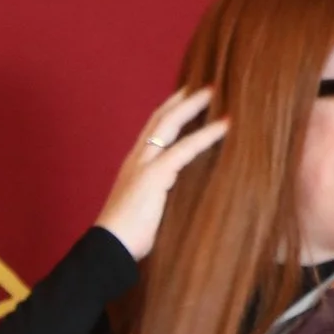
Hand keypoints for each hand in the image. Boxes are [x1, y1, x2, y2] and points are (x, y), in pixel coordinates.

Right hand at [95, 86, 228, 260]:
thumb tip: (181, 199)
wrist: (108, 249)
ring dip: (194, 105)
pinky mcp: (155, 175)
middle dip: (182, 99)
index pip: (152, 130)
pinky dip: (207, 134)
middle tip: (204, 84)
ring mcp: (144, 164)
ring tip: (216, 91)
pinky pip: (185, 148)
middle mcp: (136, 158)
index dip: (169, 112)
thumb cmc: (126, 238)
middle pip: (160, 117)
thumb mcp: (146, 210)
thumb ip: (161, 196)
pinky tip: (225, 124)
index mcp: (133, 165)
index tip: (186, 98)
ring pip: (170, 123)